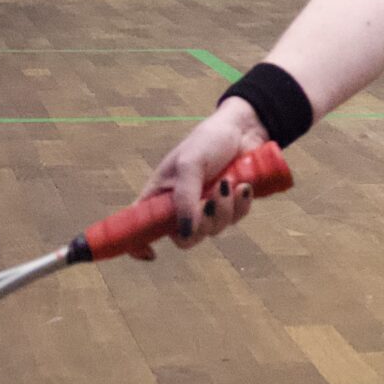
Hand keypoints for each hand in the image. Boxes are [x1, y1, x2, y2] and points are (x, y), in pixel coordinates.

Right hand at [142, 97, 268, 247]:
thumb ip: (185, 198)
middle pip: (184, 239)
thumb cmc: (208, 141)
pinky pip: (235, 220)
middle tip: (209, 202)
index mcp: (160, 195)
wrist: (243, 129)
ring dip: (224, 210)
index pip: (140, 226)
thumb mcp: (190, 165)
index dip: (138, 244)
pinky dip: (241, 206)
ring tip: (229, 184)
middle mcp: (180, 206)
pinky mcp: (229, 206)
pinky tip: (244, 186)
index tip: (151, 255)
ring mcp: (205, 208)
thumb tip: (185, 232)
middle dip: (201, 224)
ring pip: (213, 230)